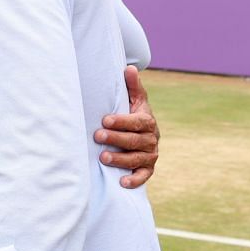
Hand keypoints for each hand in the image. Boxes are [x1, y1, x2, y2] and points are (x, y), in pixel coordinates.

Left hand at [97, 64, 158, 186]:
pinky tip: (122, 182)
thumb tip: (129, 68)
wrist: (143, 134)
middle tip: (98, 136)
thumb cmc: (133, 115)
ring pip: (137, 158)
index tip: (105, 120)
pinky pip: (144, 176)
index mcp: (147, 121)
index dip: (122, 121)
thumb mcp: (135, 100)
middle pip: (135, 141)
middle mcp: (151, 139)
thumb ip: (133, 87)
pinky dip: (135, 180)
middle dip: (116, 139)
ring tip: (103, 158)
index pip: (137, 122)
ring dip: (121, 159)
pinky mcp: (148, 168)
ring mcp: (150, 155)